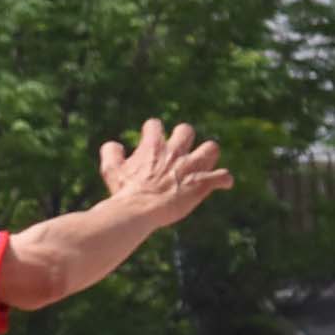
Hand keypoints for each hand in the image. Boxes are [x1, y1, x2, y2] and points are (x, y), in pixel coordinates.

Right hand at [99, 119, 233, 231]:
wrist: (140, 209)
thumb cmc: (124, 190)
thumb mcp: (110, 169)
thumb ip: (111, 152)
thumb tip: (113, 145)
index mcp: (153, 146)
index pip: (154, 125)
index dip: (152, 131)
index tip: (149, 139)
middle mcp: (175, 151)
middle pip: (186, 131)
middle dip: (184, 137)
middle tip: (178, 151)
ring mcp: (191, 166)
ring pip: (211, 148)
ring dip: (208, 155)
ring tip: (202, 165)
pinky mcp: (202, 183)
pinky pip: (222, 177)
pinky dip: (223, 180)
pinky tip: (223, 183)